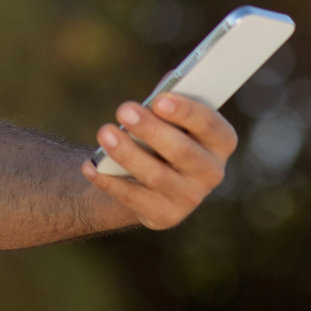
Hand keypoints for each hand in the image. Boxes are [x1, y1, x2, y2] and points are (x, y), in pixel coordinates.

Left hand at [79, 94, 237, 229]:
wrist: (148, 175)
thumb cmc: (163, 132)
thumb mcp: (171, 115)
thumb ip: (167, 101)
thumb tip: (157, 95)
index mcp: (220, 141)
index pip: (210, 125)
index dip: (186, 112)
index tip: (159, 99)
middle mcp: (211, 172)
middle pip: (181, 151)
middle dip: (151, 129)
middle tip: (124, 109)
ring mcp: (189, 197)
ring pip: (156, 175)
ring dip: (127, 153)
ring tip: (105, 133)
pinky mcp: (165, 215)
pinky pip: (133, 198)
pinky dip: (109, 181)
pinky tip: (90, 166)